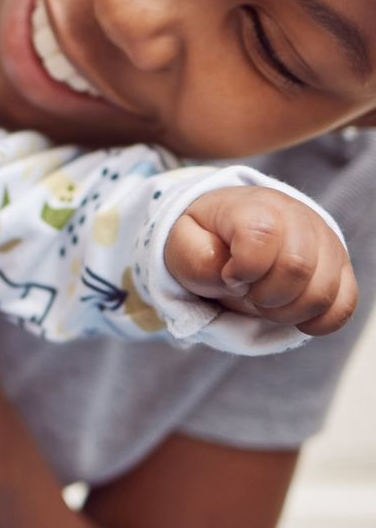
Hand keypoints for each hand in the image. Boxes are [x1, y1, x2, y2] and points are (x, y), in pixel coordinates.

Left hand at [165, 186, 356, 335]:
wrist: (232, 229)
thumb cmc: (207, 237)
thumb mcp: (183, 243)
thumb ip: (195, 259)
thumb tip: (231, 279)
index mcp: (255, 206)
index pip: (262, 236)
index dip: (243, 269)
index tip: (230, 275)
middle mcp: (298, 218)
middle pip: (297, 268)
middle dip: (264, 295)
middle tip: (246, 293)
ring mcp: (325, 242)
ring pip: (322, 293)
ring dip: (286, 311)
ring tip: (264, 301)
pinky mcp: (341, 268)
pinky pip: (342, 306)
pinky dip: (314, 321)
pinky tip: (290, 314)